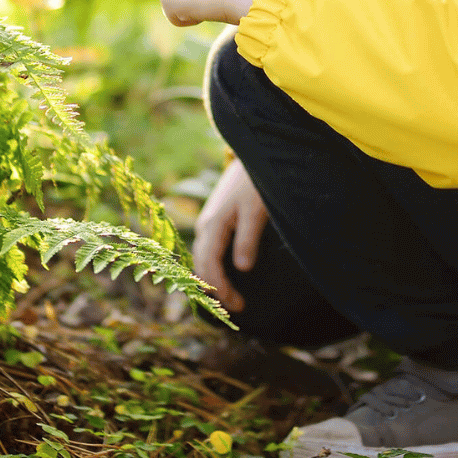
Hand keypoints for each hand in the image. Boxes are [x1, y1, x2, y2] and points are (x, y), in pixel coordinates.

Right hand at [193, 158, 267, 311]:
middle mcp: (206, 225)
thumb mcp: (256, 211)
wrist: (253, 150)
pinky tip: (225, 273)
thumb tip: (242, 269)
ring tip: (231, 296)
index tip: (238, 306)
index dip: (221, 289)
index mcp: (213, 225)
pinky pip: (209, 248)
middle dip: (216, 289)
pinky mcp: (216, 218)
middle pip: (202, 265)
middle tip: (239, 307)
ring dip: (213, 279)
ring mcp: (208, 221)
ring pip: (203, 257)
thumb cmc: (256, 181)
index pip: (210, 266)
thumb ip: (248, 239)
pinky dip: (214, 266)